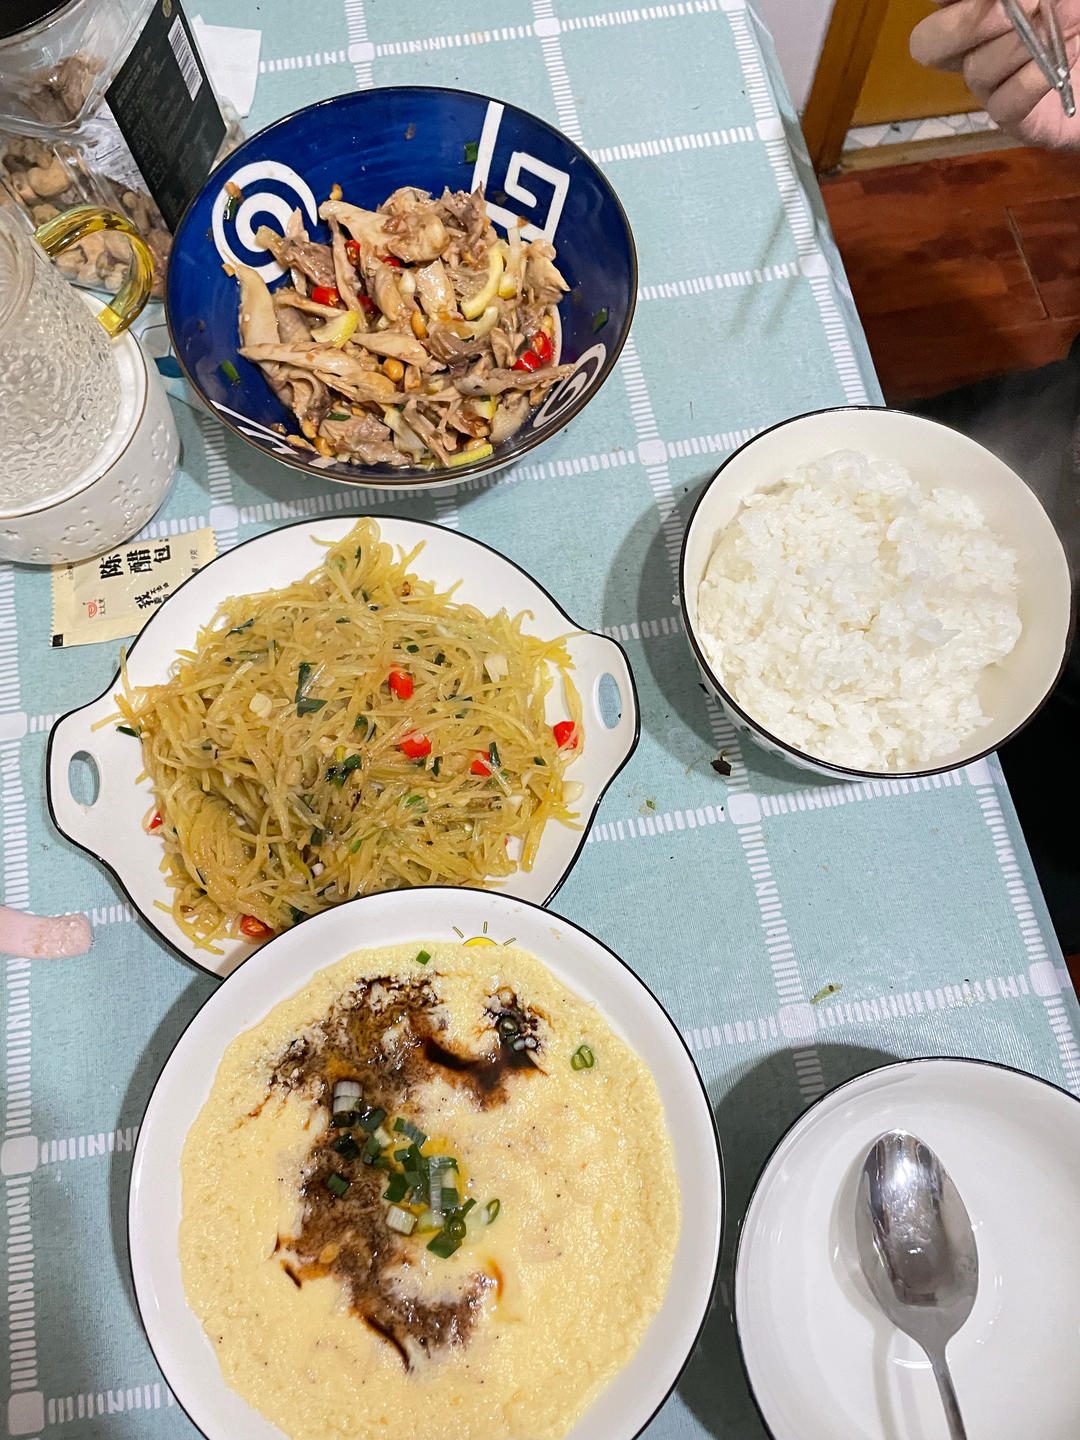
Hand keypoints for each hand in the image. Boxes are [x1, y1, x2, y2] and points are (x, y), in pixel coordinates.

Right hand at [911, 0, 1079, 149]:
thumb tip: (1012, 0)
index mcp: (976, 10)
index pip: (940, 1)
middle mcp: (973, 48)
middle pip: (928, 45)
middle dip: (965, 24)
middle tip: (1025, 3)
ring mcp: (991, 86)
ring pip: (977, 71)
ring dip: (1023, 43)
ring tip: (1068, 25)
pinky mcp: (1014, 120)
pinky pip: (1004, 105)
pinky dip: (1033, 80)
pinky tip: (1064, 60)